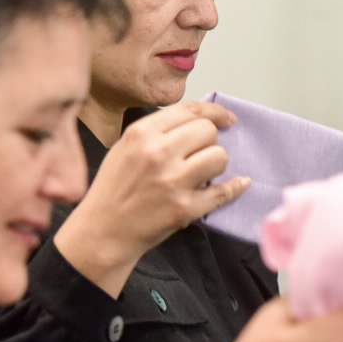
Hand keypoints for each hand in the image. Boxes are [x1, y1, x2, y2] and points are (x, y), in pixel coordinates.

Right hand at [51, 101, 249, 293]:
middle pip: (208, 131)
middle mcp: (158, 153)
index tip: (227, 119)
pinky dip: (235, 187)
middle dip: (211, 141)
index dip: (215, 112)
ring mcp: (173, 181)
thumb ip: (157, 131)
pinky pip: (223, 191)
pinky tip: (240, 183)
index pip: (190, 110)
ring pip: (219, 156)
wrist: (103, 232)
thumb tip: (197, 121)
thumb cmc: (113, 189)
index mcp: (142, 133)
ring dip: (217, 163)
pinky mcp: (184, 208)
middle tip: (202, 153)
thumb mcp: (125, 147)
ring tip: (205, 172)